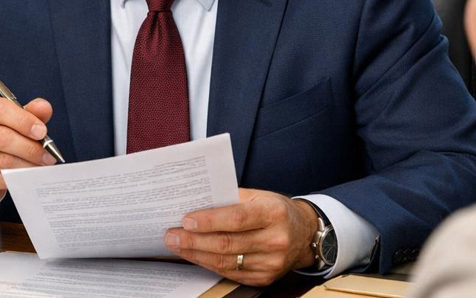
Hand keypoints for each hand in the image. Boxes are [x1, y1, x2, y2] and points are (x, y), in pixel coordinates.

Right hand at [0, 95, 54, 210]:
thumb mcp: (14, 120)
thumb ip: (31, 112)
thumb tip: (44, 107)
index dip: (23, 120)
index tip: (42, 131)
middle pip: (2, 137)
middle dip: (30, 148)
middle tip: (47, 155)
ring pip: (3, 160)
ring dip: (27, 164)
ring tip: (42, 166)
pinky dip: (18, 177)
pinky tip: (28, 175)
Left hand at [165, 188, 319, 286]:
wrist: (304, 234)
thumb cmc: (276, 211)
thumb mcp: (260, 196)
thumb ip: (231, 198)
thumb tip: (197, 202)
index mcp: (274, 213)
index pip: (237, 218)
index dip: (209, 221)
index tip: (186, 220)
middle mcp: (275, 240)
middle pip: (227, 243)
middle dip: (194, 240)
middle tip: (171, 235)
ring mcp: (271, 263)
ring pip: (225, 262)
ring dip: (196, 254)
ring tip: (177, 245)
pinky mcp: (265, 278)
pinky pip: (230, 273)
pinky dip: (208, 264)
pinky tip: (195, 256)